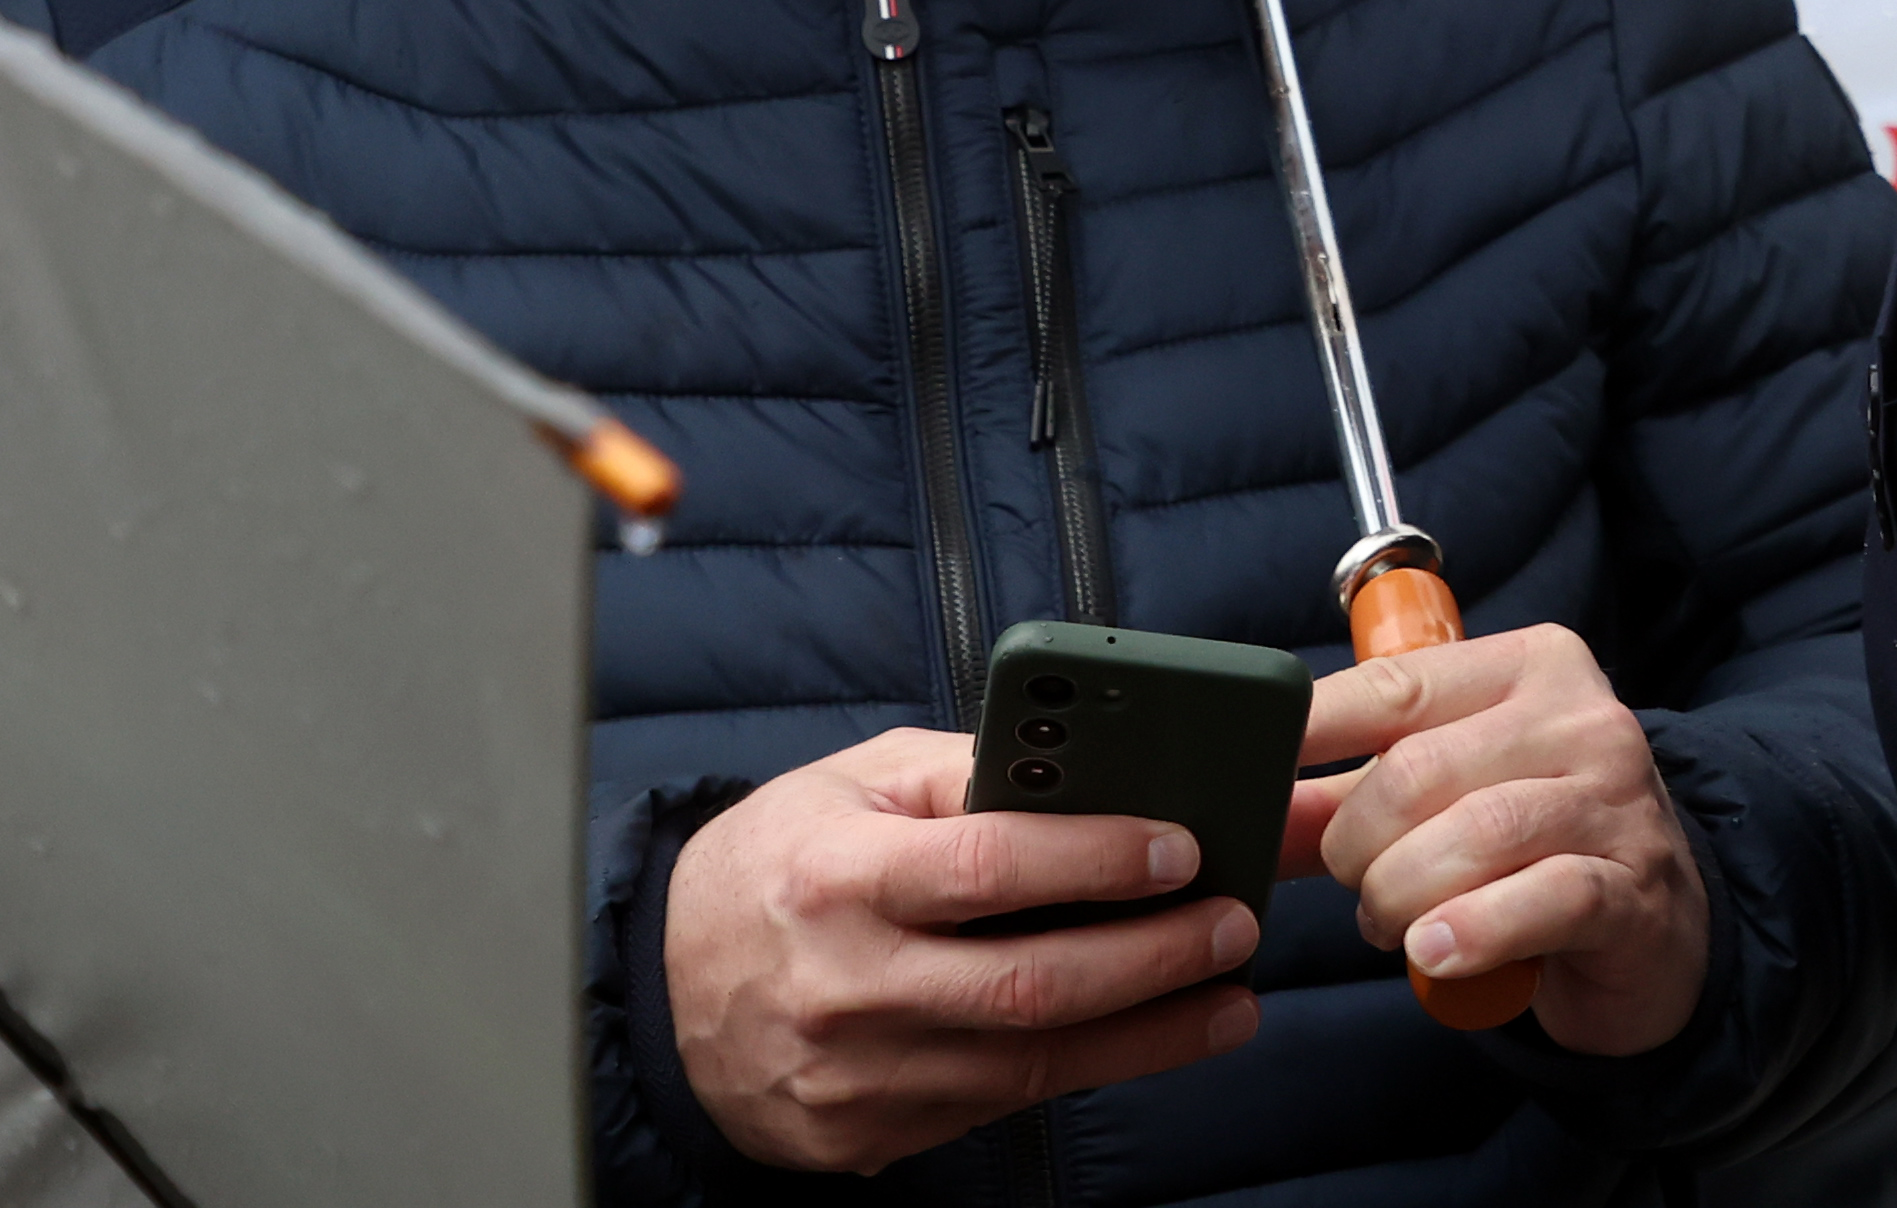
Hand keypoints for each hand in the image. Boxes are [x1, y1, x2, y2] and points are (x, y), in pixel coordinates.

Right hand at [662, 729, 1262, 1174]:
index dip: (1093, 858)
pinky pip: (999, 1102)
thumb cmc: (773, 867)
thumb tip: (1092, 763)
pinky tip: (1149, 1036)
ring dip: (1148, 1032)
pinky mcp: (869, 1134)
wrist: (662, 995)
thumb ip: (967, 772)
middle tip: (1234, 922)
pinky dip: (1086, 1068)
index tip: (1180, 845)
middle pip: (1027, 984)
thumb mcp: (850, 785)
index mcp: (836, 877)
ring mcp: (858, 1074)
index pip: (986, 868)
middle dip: (1153, 957)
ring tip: (1229, 996)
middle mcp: (846, 985)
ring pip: (1029, 1062)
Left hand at [1293, 623, 1711, 1054]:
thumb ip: (1345, 801)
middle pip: (1420, 772)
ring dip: (1402, 897)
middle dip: (1357, 847)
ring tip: (1394, 926)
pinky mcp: (1633, 887)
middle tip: (1359, 889)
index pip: (1397, 684)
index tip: (1257, 769)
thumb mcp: (1444, 800)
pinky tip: (1435, 954)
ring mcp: (1615, 801)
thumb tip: (1249, 809)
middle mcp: (1582, 718)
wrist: (1660, 924)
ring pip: (1475, 835)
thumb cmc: (1534, 844)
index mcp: (1530, 668)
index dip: (1314, 729)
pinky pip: (1542, 898)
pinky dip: (1473, 931)